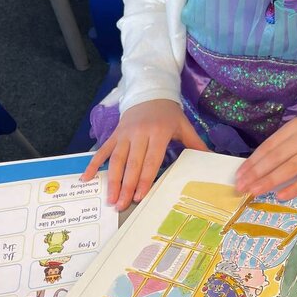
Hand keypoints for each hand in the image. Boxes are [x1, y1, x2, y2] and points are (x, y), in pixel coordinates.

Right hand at [81, 99, 207, 210]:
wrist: (150, 91)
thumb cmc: (169, 113)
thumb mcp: (184, 125)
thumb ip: (196, 144)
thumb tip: (211, 160)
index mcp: (158, 133)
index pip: (151, 160)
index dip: (144, 179)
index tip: (140, 196)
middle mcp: (139, 134)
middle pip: (132, 164)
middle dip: (127, 186)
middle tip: (122, 205)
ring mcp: (124, 134)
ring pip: (116, 160)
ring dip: (112, 181)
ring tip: (110, 199)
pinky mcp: (114, 134)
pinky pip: (102, 151)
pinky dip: (93, 164)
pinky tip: (86, 178)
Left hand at [234, 109, 296, 199]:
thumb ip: (286, 142)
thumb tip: (261, 163)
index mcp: (295, 127)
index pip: (268, 146)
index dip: (252, 162)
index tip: (239, 175)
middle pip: (275, 158)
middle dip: (255, 174)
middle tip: (241, 187)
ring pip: (289, 168)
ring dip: (269, 181)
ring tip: (254, 192)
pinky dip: (294, 187)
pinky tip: (280, 196)